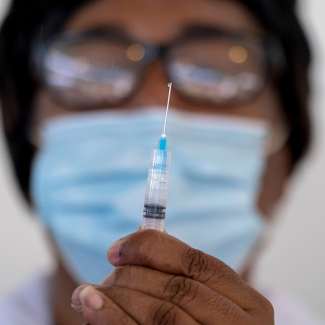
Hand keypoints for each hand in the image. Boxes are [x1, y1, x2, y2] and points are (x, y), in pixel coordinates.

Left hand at [72, 230, 273, 324]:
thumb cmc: (201, 324)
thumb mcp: (203, 299)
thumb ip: (178, 268)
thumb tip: (141, 231)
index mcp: (249, 303)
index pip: (197, 263)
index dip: (153, 248)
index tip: (117, 249)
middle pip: (179, 288)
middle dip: (133, 275)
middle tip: (107, 271)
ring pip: (163, 314)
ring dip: (118, 297)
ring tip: (87, 292)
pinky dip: (113, 319)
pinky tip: (91, 306)